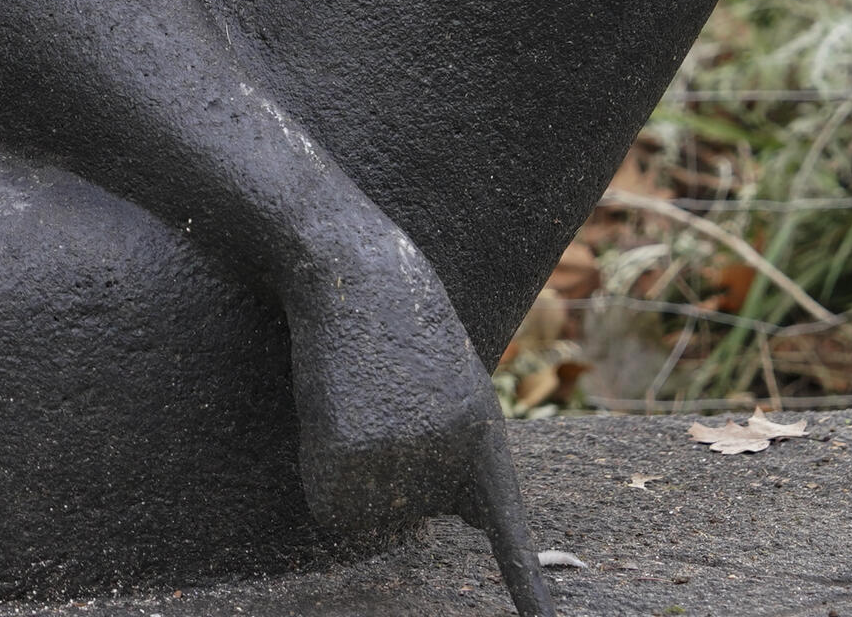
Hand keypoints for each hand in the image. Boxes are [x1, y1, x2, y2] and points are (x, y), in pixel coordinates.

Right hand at [286, 223, 554, 614]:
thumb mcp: (451, 388)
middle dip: (385, 471)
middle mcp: (453, 455)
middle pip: (405, 519)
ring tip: (362, 394)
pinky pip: (330, 502)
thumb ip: (466, 455)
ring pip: (363, 513)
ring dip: (351, 463)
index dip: (529, 591)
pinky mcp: (353, 455)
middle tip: (383, 398)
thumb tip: (483, 519)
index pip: (508, 532)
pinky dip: (322, 465)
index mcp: (486, 438)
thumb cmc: (399, 328)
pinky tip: (336, 407)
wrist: (357, 267)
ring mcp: (404, 456)